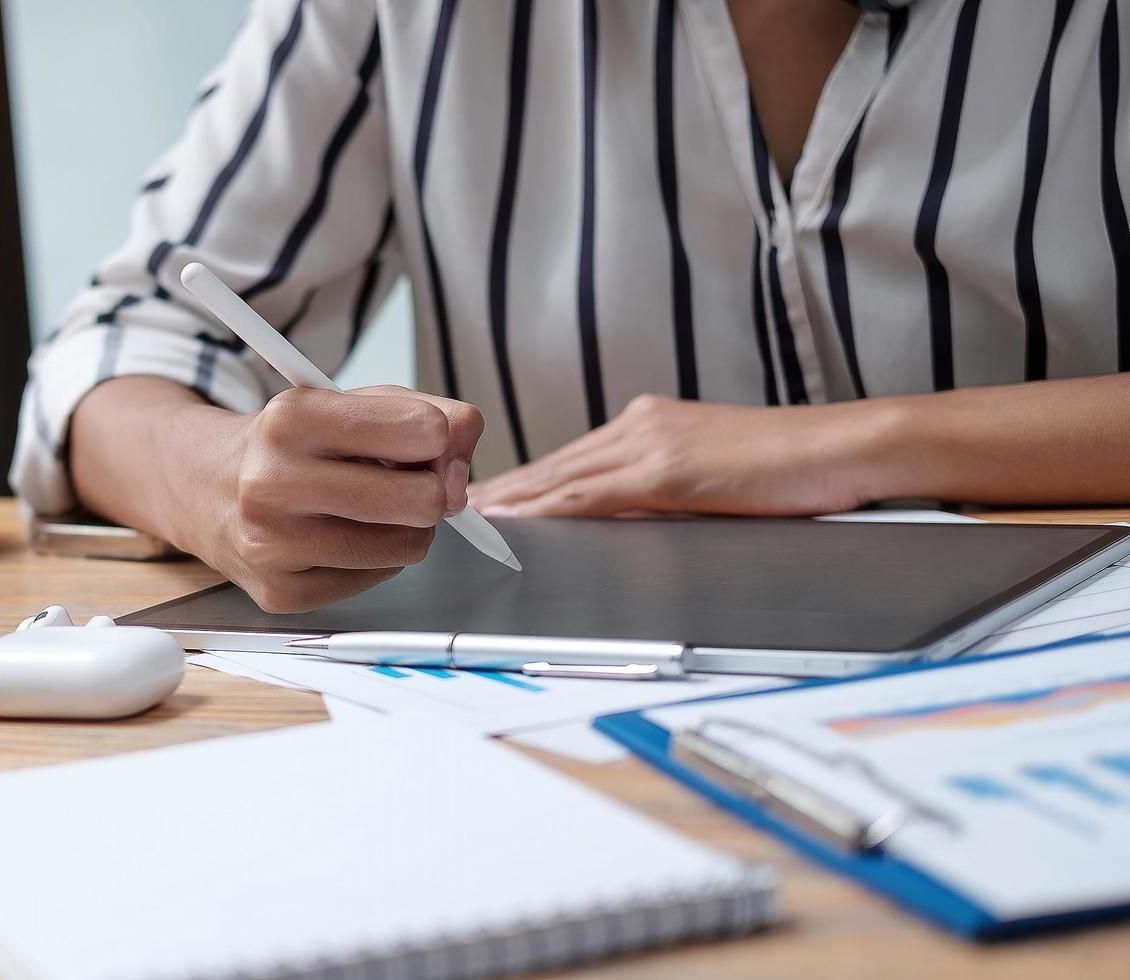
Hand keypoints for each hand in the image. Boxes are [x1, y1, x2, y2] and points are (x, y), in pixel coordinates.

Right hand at [165, 385, 482, 612]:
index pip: (422, 431)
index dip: (442, 438)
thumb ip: (421, 412)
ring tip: (372, 507)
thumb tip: (464, 455)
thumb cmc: (292, 443)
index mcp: (290, 419)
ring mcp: (272, 545)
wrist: (205, 487)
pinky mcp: (279, 592)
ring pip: (406, 547)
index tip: (429, 442)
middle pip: (421, 499)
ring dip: (407, 527)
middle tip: (416, 480)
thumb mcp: (346, 402)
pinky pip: (376, 579)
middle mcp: (272, 483)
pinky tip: (342, 535)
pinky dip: (375, 557)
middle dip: (434, 490)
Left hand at [469, 395, 875, 517]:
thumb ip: (666, 495)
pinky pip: (593, 493)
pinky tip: (519, 526)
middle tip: (448, 515)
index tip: (482, 506)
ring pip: (560, 477)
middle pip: (552, 467)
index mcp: (651, 424)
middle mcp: (641, 424)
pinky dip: (549, 511)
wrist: (853, 446)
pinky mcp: (669, 468)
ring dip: (511, 504)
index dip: (522, 486)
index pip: (570, 461)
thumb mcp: (716, 481)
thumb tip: (624, 526)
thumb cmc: (800, 469)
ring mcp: (653, 442)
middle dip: (501, 495)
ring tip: (465, 527)